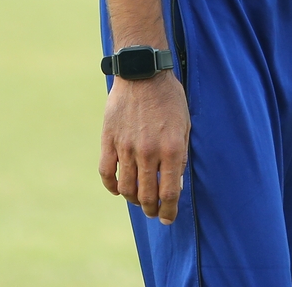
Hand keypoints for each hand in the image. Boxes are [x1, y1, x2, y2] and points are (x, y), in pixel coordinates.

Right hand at [98, 72, 189, 223]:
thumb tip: (173, 186)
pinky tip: (118, 188)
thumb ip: (180, 157)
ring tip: (138, 200)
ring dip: (133, 200)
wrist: (143, 73)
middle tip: (153, 211)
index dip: (168, 211)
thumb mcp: (185, 125)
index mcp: (172, 149)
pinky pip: (107, 173)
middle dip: (151, 210)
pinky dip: (112, 186)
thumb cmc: (169, 98)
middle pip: (146, 196)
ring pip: (126, 188)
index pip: (169, 194)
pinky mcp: (109, 140)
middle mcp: (149, 152)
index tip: (167, 218)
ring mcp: (127, 147)